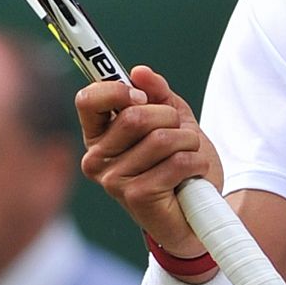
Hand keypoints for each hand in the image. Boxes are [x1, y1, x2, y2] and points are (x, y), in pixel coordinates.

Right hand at [75, 65, 223, 256]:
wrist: (197, 212)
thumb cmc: (179, 165)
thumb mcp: (172, 120)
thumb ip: (157, 93)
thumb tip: (139, 72)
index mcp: (99, 135)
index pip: (88, 99)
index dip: (118, 90)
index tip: (143, 97)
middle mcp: (96, 158)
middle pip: (135, 115)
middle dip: (171, 119)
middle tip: (180, 135)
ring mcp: (112, 180)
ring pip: (162, 138)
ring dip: (189, 143)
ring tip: (188, 157)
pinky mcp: (135, 196)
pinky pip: (177, 162)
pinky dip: (197, 163)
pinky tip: (192, 175)